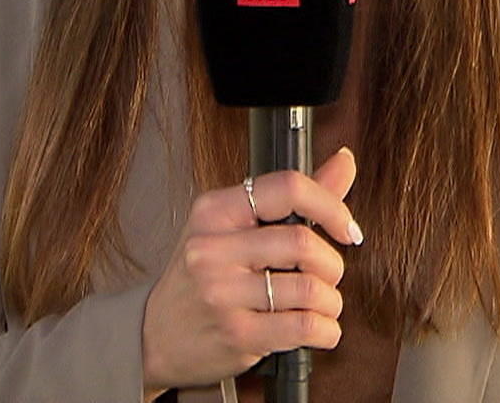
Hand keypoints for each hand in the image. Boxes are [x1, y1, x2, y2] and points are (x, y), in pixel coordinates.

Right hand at [140, 147, 362, 395]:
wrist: (153, 336)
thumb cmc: (198, 278)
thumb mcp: (230, 228)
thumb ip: (292, 198)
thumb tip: (344, 161)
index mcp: (214, 211)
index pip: (287, 188)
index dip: (331, 206)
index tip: (346, 228)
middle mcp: (213, 249)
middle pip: (304, 243)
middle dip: (332, 264)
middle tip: (327, 275)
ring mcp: (222, 293)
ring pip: (311, 289)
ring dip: (331, 302)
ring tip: (320, 305)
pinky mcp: (236, 334)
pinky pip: (305, 327)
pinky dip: (326, 330)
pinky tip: (317, 328)